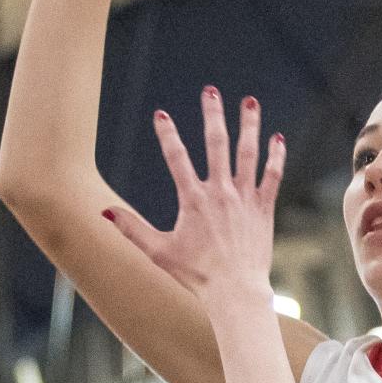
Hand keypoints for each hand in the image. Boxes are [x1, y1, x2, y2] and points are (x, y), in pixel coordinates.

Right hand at [104, 90, 283, 303]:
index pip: (176, 158)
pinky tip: (277, 137)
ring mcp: (244, 199)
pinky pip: (272, 176)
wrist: (235, 292)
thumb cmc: (195, 275)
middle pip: (216, 143)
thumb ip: (132, 229)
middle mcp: (220, 192)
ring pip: (247, 153)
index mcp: (193, 200)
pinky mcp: (263, 209)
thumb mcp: (158, 251)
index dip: (167, 134)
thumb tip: (104, 212)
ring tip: (250, 101)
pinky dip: (275, 156)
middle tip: (211, 90)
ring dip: (248, 125)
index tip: (161, 114)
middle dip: (212, 114)